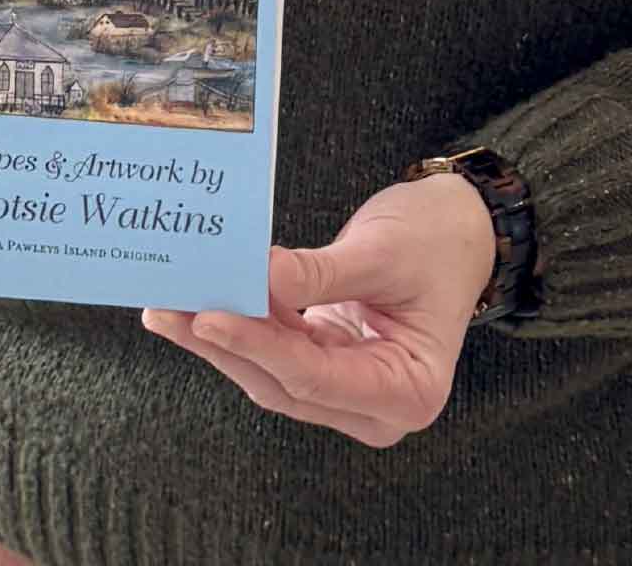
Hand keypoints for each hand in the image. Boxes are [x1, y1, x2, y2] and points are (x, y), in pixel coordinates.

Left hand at [141, 169, 495, 447]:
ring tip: (170, 305)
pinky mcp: (330, 360)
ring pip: (271, 371)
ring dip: (222, 337)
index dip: (259, 346)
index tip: (210, 317)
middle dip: (224, 345)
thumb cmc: (439, 239)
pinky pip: (277, 348)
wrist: (462, 226)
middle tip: (170, 310)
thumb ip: (321, 273)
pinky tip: (200, 301)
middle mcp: (375, 405)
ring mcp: (350, 387)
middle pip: (284, 382)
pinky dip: (243, 322)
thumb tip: (259, 278)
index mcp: (407, 392)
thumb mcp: (383, 252)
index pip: (315, 377)